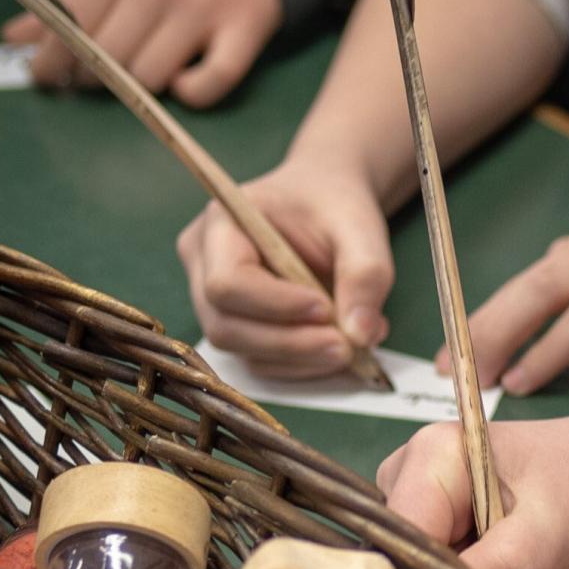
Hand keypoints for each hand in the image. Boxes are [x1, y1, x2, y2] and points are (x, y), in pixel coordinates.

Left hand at [0, 0, 281, 107]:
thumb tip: (14, 39)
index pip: (71, 20)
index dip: (52, 57)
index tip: (47, 77)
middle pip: (108, 55)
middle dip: (93, 77)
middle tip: (97, 81)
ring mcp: (204, 7)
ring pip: (151, 75)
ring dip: (141, 88)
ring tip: (143, 75)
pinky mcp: (246, 28)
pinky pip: (212, 83)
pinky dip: (193, 94)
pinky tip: (184, 84)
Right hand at [177, 160, 393, 377]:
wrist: (327, 203)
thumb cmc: (333, 204)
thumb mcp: (358, 226)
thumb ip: (365, 274)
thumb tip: (361, 335)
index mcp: (220, 224)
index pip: (227, 283)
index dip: (275, 306)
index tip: (326, 309)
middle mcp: (203, 265)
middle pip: (226, 327)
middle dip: (290, 344)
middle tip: (348, 347)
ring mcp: (214, 302)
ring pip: (244, 352)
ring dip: (301, 360)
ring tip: (354, 347)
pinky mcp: (238, 327)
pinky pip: (261, 361)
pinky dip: (303, 365)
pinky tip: (341, 347)